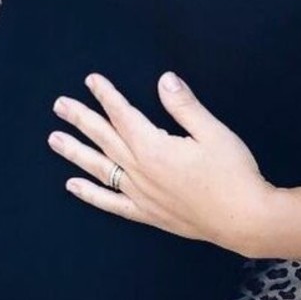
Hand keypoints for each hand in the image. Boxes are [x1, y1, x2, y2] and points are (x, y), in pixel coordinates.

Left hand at [48, 71, 276, 255]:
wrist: (245, 220)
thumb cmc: (233, 173)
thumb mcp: (213, 132)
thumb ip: (184, 106)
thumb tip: (164, 79)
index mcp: (154, 148)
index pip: (122, 115)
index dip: (106, 95)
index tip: (91, 80)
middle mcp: (140, 171)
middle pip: (103, 139)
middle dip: (81, 119)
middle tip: (59, 105)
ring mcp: (141, 194)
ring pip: (100, 168)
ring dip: (75, 152)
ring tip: (55, 140)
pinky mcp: (148, 214)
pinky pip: (111, 203)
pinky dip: (90, 194)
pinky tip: (73, 186)